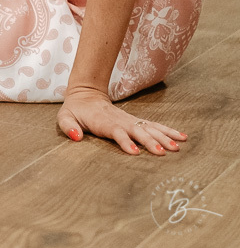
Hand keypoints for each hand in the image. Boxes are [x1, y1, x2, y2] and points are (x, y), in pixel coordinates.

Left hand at [57, 86, 186, 154]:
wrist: (85, 95)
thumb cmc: (75, 111)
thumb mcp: (64, 118)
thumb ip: (69, 127)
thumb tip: (76, 137)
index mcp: (103, 122)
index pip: (116, 132)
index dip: (125, 141)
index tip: (135, 151)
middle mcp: (119, 121)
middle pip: (137, 131)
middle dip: (150, 141)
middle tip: (163, 152)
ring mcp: (129, 120)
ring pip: (149, 128)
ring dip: (163, 136)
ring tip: (177, 147)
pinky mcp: (135, 121)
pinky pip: (153, 125)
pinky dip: (168, 130)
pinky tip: (182, 137)